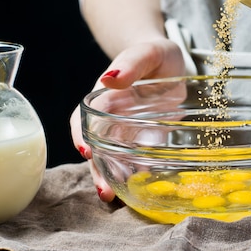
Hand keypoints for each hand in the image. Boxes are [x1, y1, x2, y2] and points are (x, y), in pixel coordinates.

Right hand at [69, 38, 185, 201]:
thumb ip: (129, 64)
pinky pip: (138, 160)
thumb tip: (108, 80)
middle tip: (105, 191)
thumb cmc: (154, 54)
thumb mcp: (146, 53)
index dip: (80, 136)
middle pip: (96, 147)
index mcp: (104, 98)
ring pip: (114, 158)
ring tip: (117, 197)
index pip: (82, 120)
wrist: (170, 61)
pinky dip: (137, 174)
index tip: (86, 151)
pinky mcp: (147, 139)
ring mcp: (129, 131)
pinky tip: (141, 188)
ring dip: (114, 177)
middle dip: (97, 170)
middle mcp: (111, 118)